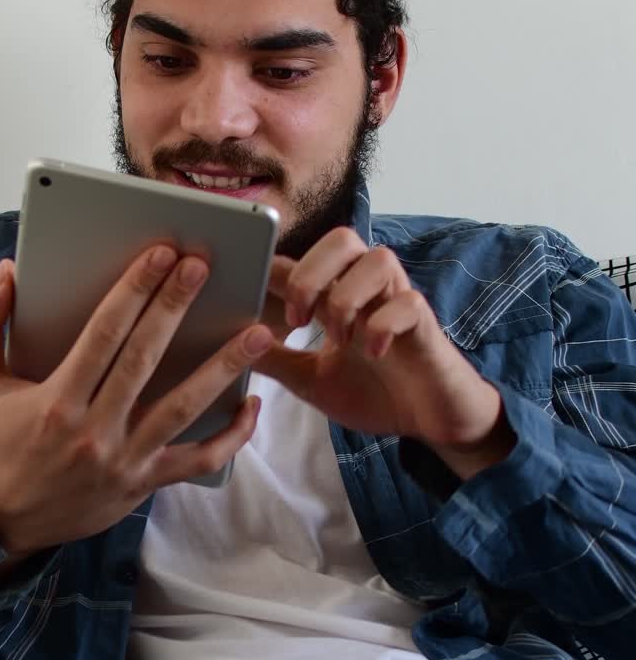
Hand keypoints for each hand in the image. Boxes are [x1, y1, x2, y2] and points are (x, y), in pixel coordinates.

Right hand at [0, 246, 273, 555]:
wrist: (5, 518)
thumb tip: (8, 273)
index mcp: (57, 400)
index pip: (102, 334)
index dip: (133, 290)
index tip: (160, 255)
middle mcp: (95, 430)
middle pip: (144, 359)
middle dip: (174, 309)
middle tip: (202, 267)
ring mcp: (126, 459)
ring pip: (184, 407)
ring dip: (225, 368)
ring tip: (258, 334)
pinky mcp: (146, 482)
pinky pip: (200, 460)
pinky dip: (232, 436)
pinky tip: (252, 405)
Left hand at [255, 229, 515, 476]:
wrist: (428, 420)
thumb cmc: (376, 392)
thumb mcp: (310, 380)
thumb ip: (276, 360)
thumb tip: (231, 346)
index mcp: (338, 297)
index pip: (303, 261)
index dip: (274, 268)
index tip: (250, 296)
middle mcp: (368, 291)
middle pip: (343, 239)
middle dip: (312, 273)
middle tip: (298, 318)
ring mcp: (399, 303)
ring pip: (377, 259)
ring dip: (348, 297)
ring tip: (340, 339)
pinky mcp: (425, 325)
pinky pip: (408, 302)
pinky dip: (384, 324)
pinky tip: (373, 353)